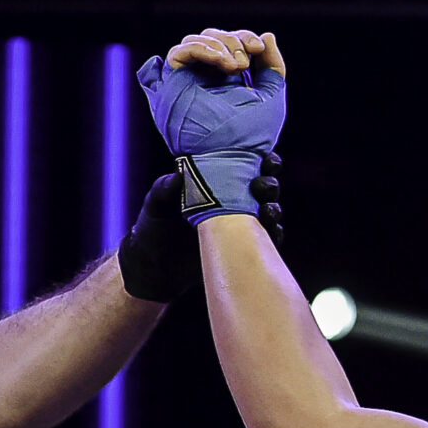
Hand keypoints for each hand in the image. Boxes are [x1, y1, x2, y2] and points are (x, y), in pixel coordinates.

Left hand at [116, 158, 284, 302]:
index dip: (262, 160)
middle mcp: (234, 200)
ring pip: (269, 212)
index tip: (265, 159)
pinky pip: (267, 240)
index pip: (246, 165)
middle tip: (261, 186)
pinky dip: (273, 235)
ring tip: (267, 211)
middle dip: (269, 184)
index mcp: (216, 182)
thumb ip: (163, 190)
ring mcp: (241, 224)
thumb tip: (178, 176)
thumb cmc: (154, 229)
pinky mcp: (244, 248)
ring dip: (273, 210)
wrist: (155, 269)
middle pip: (265, 187)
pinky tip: (271, 232)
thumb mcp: (155, 207)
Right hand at [135, 29, 289, 220]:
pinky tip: (222, 63)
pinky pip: (180, 52)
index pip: (230, 41)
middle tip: (245, 63)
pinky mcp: (172, 84)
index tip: (259, 48)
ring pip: (195, 40)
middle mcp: (204, 75)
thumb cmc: (251, 135)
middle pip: (212, 35)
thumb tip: (267, 35)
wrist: (232, 157)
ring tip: (236, 67)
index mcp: (226, 76)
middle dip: (233, 40)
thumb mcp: (270, 95)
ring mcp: (187, 78)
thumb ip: (272, 66)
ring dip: (220, 45)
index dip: (244, 37)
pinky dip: (203, 49)